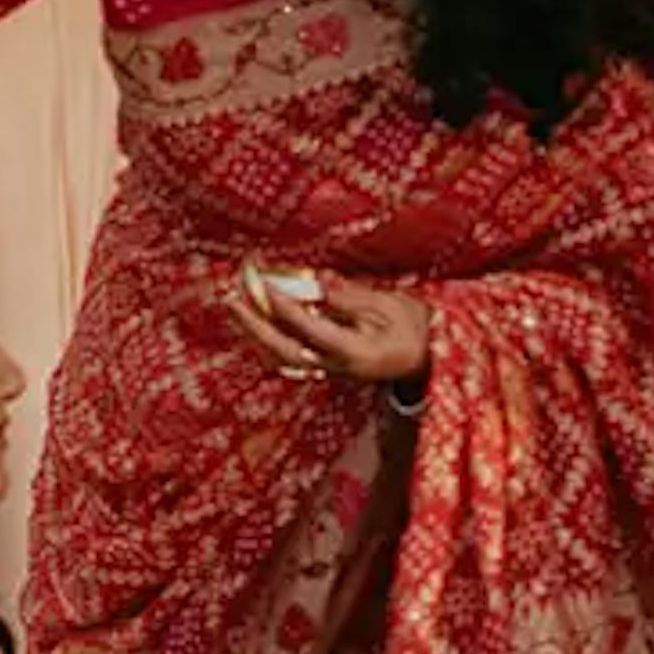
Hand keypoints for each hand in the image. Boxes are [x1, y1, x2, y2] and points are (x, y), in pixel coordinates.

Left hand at [234, 266, 433, 393]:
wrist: (423, 359)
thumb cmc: (410, 328)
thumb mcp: (389, 305)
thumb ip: (350, 296)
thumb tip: (317, 281)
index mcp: (352, 351)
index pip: (307, 326)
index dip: (282, 303)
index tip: (262, 282)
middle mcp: (334, 367)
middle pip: (283, 349)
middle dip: (254, 324)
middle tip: (230, 298)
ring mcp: (327, 371)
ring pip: (281, 357)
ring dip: (256, 333)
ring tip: (235, 307)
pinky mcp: (324, 368)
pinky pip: (288, 358)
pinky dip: (268, 341)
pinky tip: (255, 323)